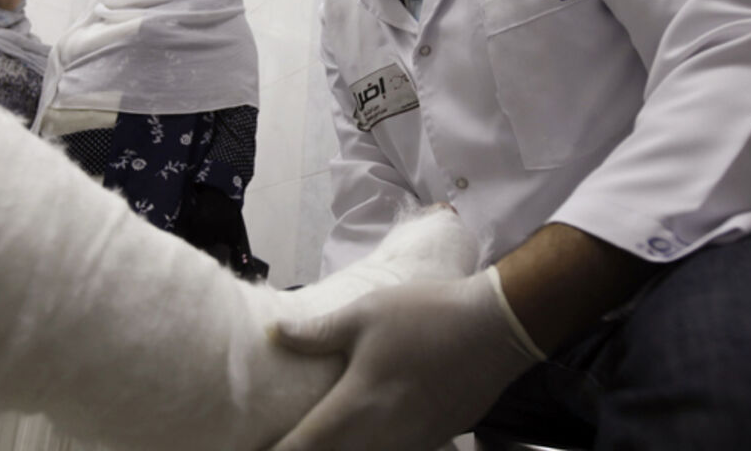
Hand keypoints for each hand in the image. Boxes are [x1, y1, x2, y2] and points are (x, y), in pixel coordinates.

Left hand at [267, 268, 543, 450]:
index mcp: (357, 406)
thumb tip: (274, 334)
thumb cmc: (427, 315)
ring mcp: (411, 444)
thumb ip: (318, 332)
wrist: (497, 328)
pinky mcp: (432, 441)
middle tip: (278, 444)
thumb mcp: (366, 314)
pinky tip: (358, 439)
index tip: (252, 449)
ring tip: (317, 441)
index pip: (304, 446)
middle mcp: (381, 436)